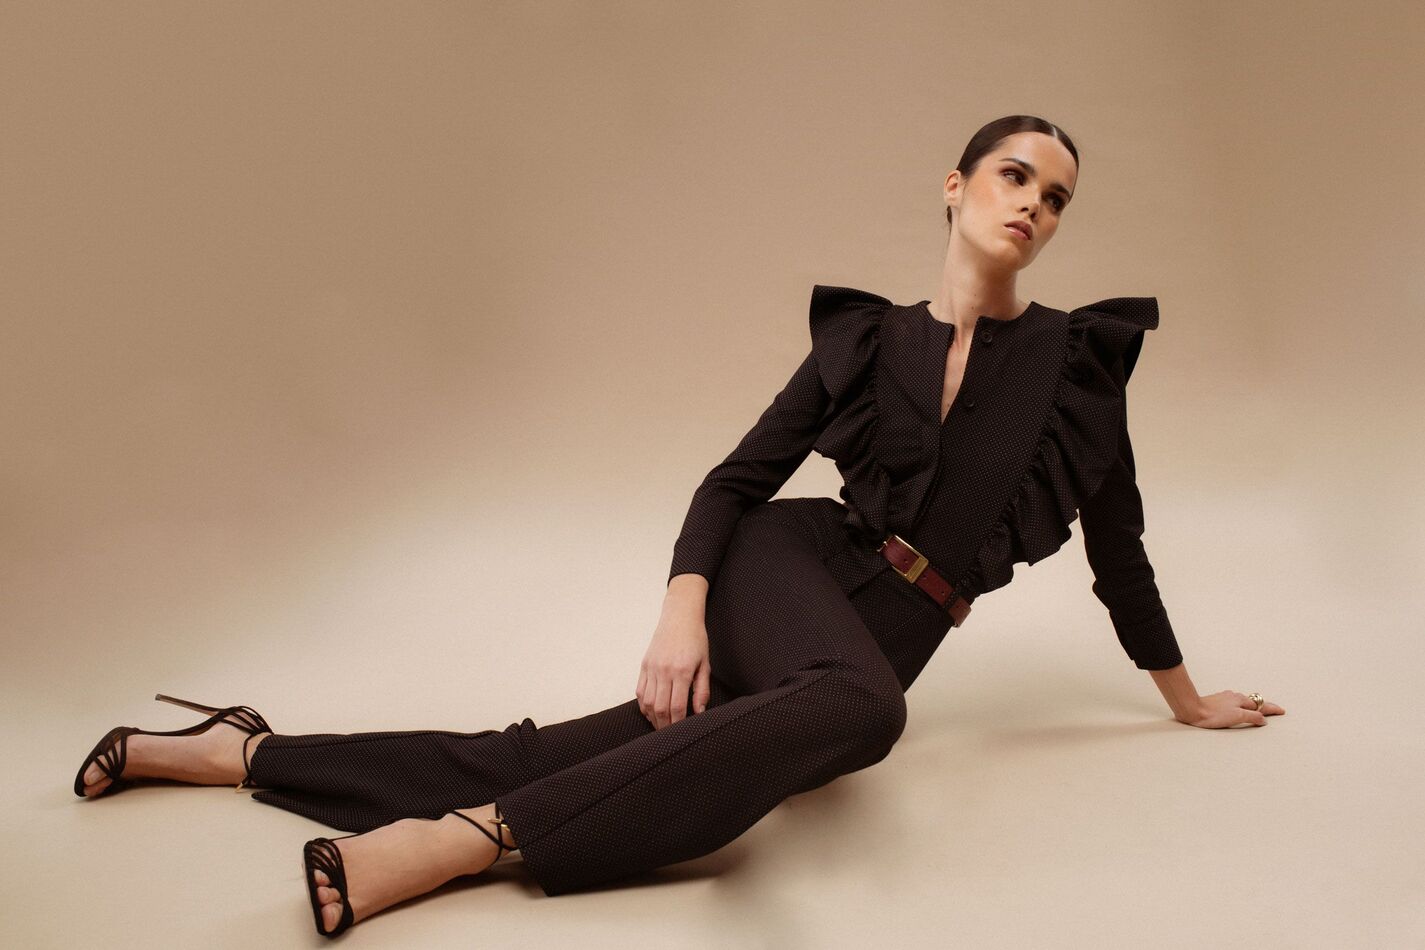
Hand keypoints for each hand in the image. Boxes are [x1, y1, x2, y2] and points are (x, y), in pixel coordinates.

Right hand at [636, 602, 712, 729]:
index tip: (681, 733)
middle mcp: (664, 671)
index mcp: (682, 671)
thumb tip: (699, 712)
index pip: (677, 706)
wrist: (679, 617)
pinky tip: (650, 712)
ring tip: (660, 726)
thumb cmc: (696, 639)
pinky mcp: (644, 665)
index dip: (678, 724)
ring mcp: (652, 668)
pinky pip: (640, 691)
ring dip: (653, 718)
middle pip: (660, 708)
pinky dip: (644, 705)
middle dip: (664, 726)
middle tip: (670, 735)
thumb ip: (702, 690)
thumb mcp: (705, 664)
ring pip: (648, 702)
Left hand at [1180, 690, 1285, 728]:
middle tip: (1273, 710)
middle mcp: (1234, 697)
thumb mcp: (1237, 716)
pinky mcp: (1217, 701)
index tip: (1281, 711)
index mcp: (1241, 700)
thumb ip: (1252, 717)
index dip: (1272, 709)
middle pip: (1253, 702)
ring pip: (1243, 701)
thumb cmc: (1213, 714)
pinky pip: (1234, 703)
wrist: (1192, 710)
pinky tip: (1238, 708)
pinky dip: (1241, 706)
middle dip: (1263, 706)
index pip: (1261, 705)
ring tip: (1258, 709)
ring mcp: (1225, 698)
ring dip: (1252, 706)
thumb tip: (1263, 719)